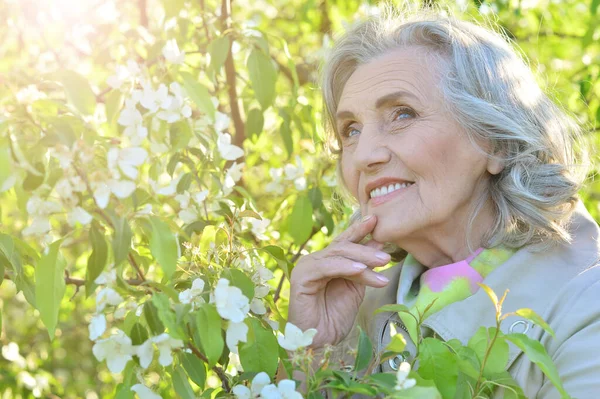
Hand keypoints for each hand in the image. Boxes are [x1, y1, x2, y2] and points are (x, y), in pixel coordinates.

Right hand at [287, 215, 390, 347]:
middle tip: (387, 254)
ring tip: (382, 262)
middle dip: (367, 248)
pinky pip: (326, 267)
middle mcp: (315, 260)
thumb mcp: (355, 287)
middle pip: (343, 246)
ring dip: (362, 257)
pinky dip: (344, 267)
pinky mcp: (301, 277)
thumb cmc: (335, 317)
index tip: (376, 220)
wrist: (319, 342)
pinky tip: (360, 270)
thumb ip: (364, 267)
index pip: (345, 241)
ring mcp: (306, 267)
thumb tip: (379, 245)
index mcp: (327, 261)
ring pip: (337, 254)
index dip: (359, 230)